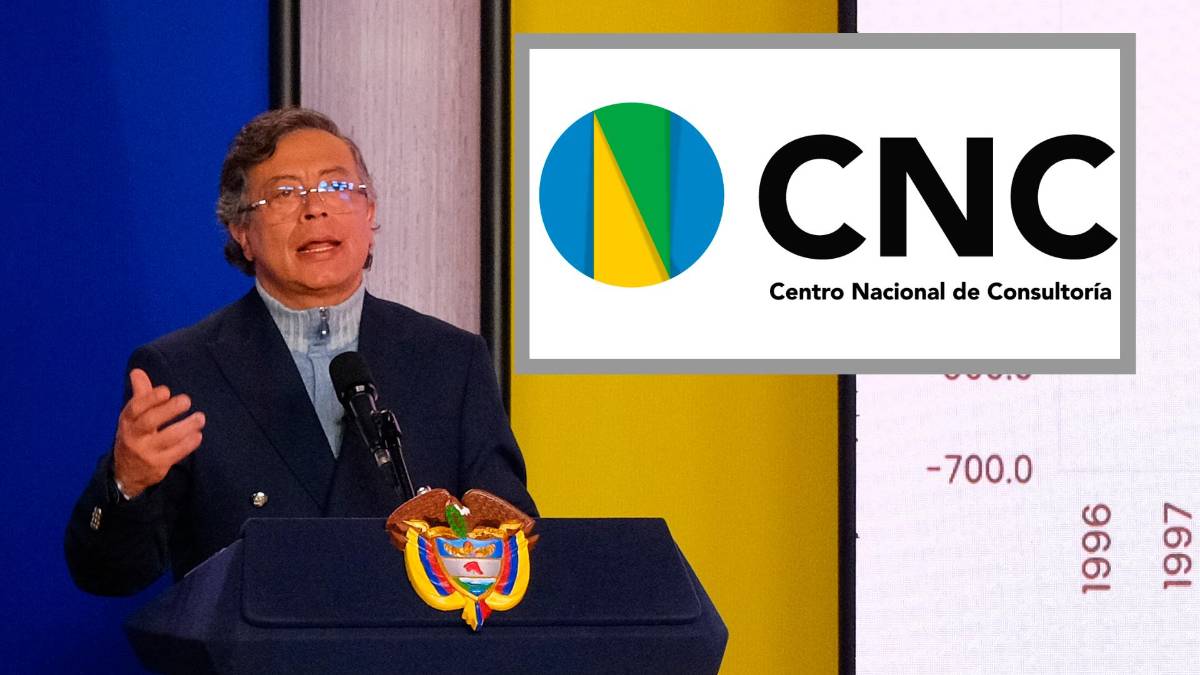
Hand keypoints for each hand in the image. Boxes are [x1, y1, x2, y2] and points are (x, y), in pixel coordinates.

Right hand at [111, 368, 205, 498]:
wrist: (126, 472)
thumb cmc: (135, 435)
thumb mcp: (133, 417)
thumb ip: (140, 394)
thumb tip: (137, 371)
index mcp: (128, 421)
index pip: (135, 408)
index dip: (150, 399)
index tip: (166, 391)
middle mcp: (134, 436)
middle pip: (150, 421)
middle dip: (169, 410)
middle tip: (187, 400)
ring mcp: (146, 452)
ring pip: (167, 438)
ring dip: (186, 426)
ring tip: (200, 418)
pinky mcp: (158, 465)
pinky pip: (176, 453)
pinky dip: (189, 444)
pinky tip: (198, 435)